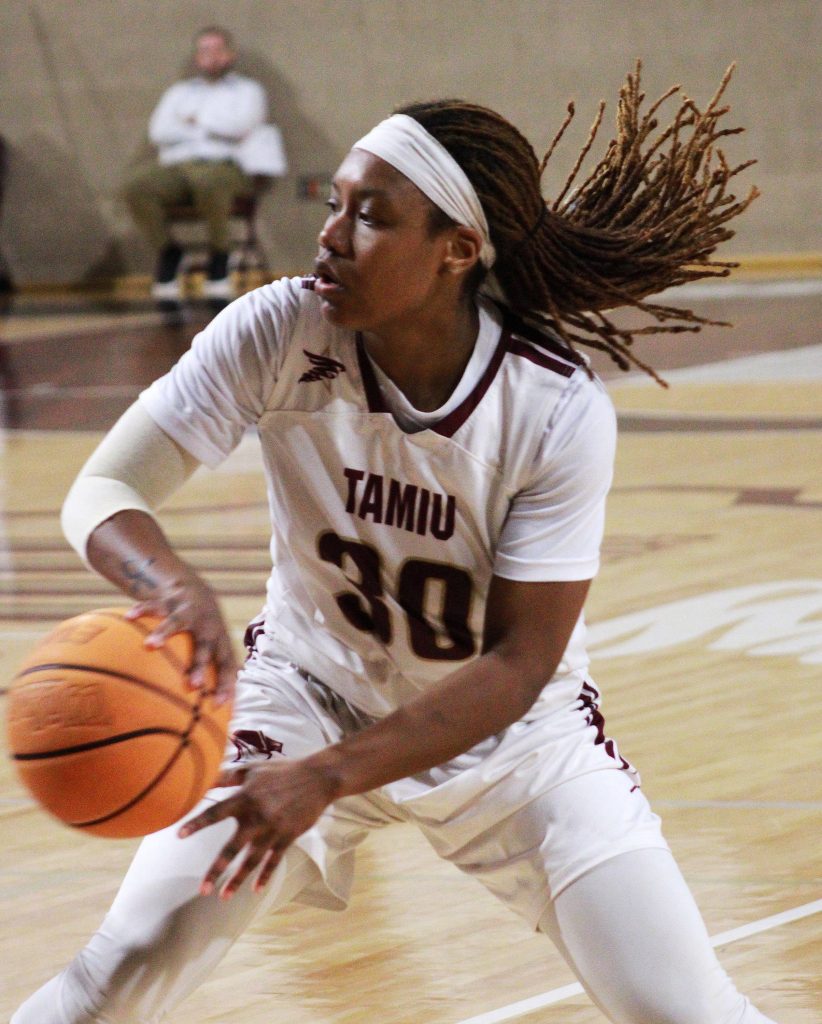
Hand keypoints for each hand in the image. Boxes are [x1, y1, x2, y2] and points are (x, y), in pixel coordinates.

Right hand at [126, 569, 237, 704]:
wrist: (193, 590)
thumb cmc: (200, 632)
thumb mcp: (209, 650)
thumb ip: (203, 681)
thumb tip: (198, 719)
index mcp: (219, 642)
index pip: (227, 665)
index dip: (226, 684)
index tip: (219, 705)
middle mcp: (207, 627)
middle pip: (205, 646)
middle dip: (200, 665)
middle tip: (192, 685)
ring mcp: (189, 612)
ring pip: (178, 621)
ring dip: (165, 632)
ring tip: (150, 645)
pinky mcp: (170, 600)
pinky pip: (155, 605)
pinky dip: (143, 611)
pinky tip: (129, 617)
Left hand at [179, 757, 340, 898]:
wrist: (317, 778)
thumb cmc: (282, 771)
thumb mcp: (253, 769)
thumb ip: (227, 776)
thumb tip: (203, 777)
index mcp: (246, 798)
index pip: (216, 812)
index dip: (197, 823)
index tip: (179, 835)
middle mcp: (257, 817)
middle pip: (232, 848)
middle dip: (217, 869)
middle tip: (202, 889)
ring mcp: (273, 829)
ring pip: (252, 860)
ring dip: (237, 880)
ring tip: (223, 897)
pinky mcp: (288, 837)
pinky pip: (274, 861)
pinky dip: (265, 876)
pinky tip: (255, 890)